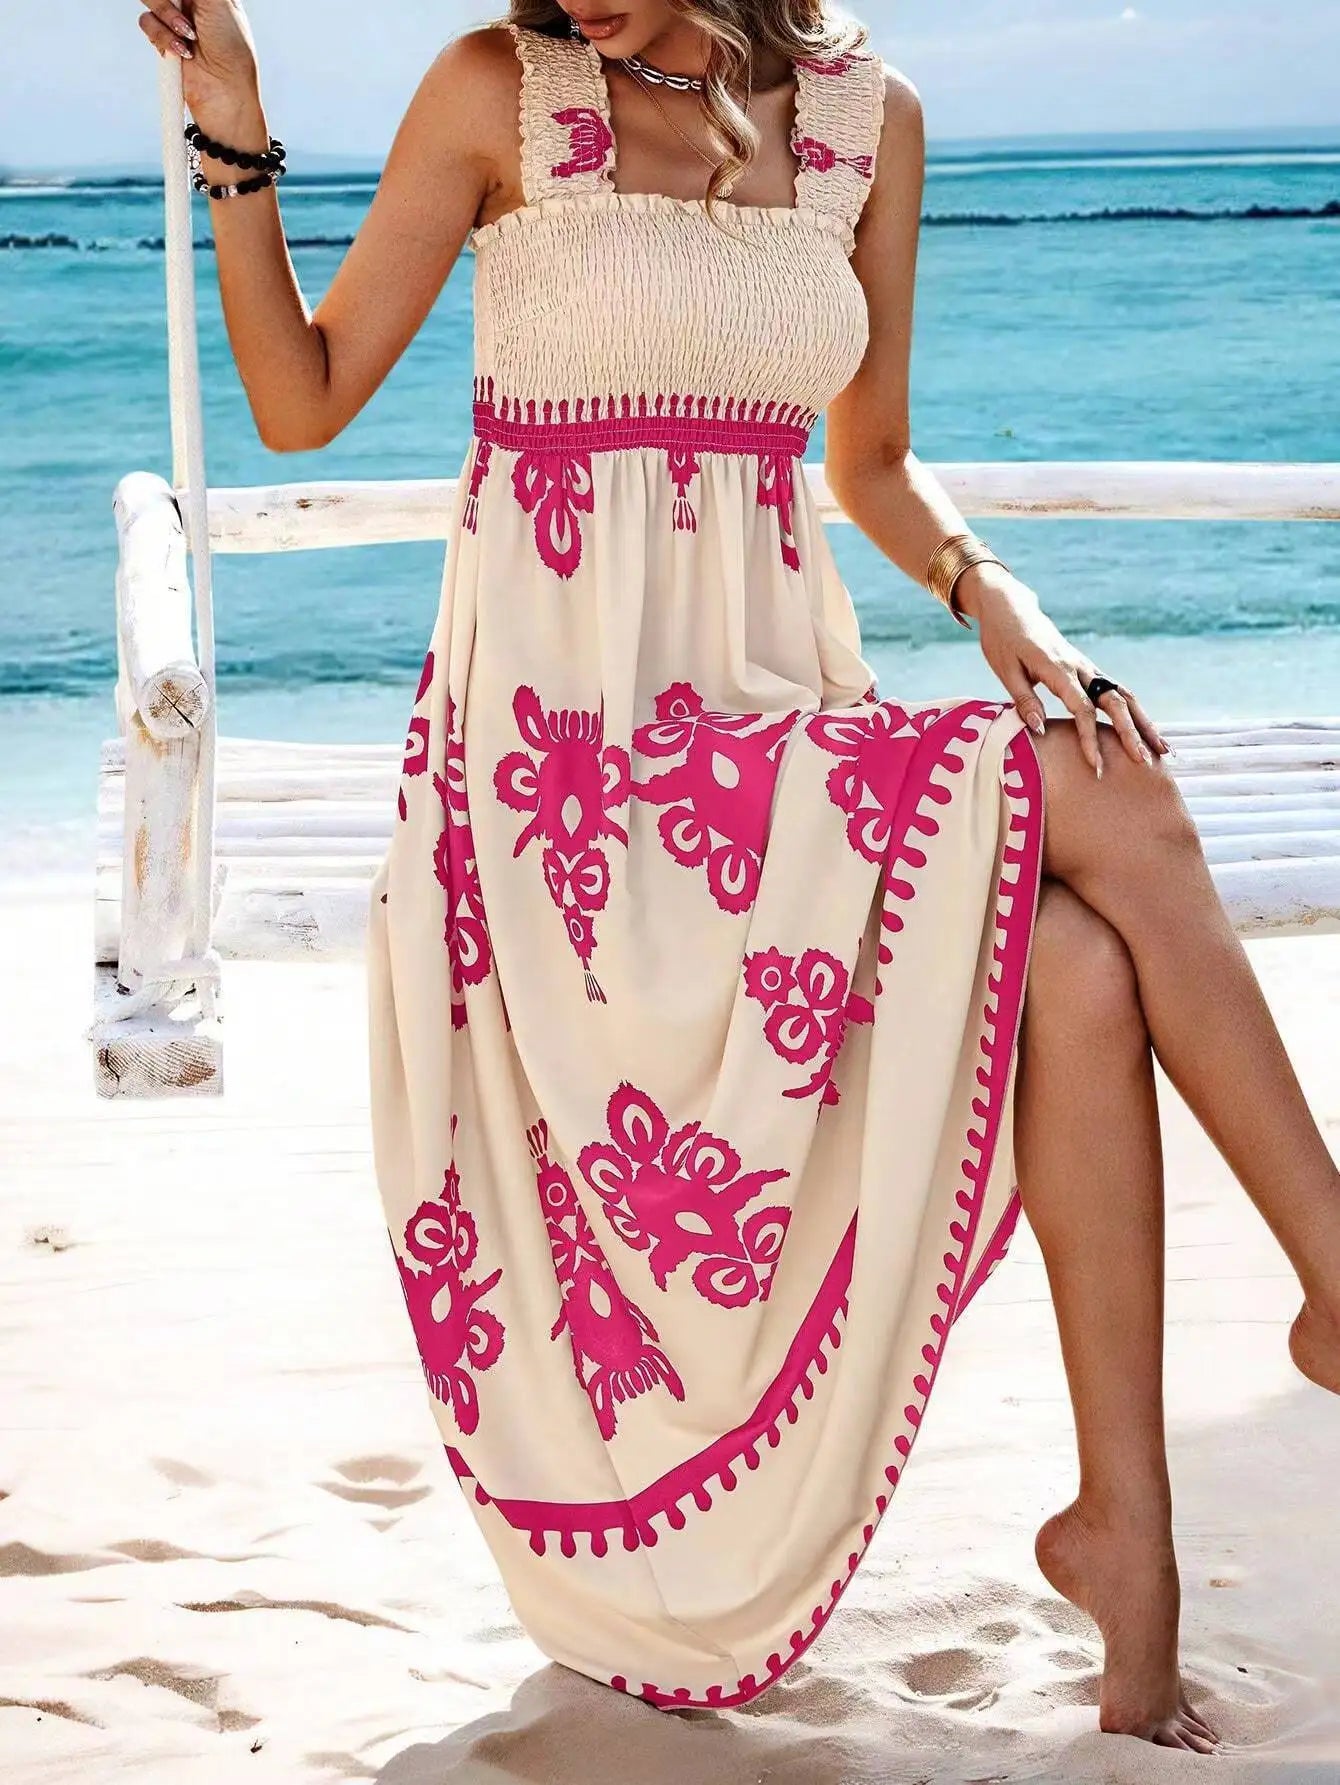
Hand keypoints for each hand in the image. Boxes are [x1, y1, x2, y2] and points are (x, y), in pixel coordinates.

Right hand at [136, 0, 261, 136]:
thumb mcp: (220, 3)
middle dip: (167, 1)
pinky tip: (182, 51)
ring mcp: (174, 18)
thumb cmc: (232, 50)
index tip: (182, 0)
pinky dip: (162, 37)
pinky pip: (146, 23)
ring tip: (189, 36)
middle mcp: (189, 0)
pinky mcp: (162, 38)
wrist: (225, 93)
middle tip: (186, 20)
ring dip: (167, 15)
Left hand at [955, 562, 1169, 778]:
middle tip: (1143, 761)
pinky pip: (1117, 690)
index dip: (1090, 739)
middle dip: (1130, 732)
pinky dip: (1135, 711)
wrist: (1010, 607)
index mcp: (1058, 668)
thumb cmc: (1002, 640)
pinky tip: (1146, 730)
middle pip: (1114, 701)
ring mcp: (1088, 666)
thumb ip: (1025, 701)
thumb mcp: (1005, 670)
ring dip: (1144, 721)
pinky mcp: (1089, 668)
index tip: (1096, 766)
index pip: (1082, 709)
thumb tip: (1040, 731)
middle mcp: (1080, 666)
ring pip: (1124, 695)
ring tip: (1162, 748)